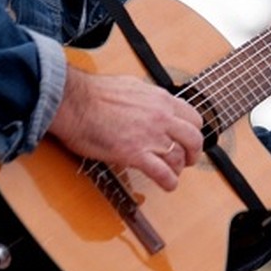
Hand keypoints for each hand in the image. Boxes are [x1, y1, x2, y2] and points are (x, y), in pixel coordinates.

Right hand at [49, 67, 203, 190]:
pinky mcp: (135, 154)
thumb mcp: (132, 85)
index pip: (193, 117)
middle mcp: (162, 117)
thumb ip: (147, 97)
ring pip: (179, 157)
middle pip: (193, 138)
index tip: (188, 138)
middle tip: (189, 159)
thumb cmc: (95, 92)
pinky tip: (168, 186)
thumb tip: (149, 101)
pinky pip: (161, 173)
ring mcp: (150, 137)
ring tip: (174, 174)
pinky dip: (169, 182)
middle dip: (194, 152)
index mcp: (162, 100)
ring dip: (179, 169)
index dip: (193, 131)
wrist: (76, 102)